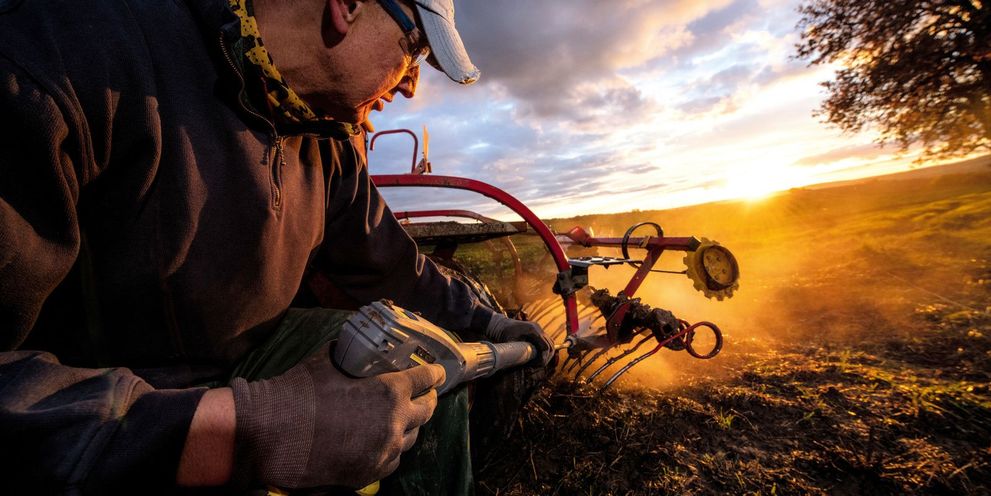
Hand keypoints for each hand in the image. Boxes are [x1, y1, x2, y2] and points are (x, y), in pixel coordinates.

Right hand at [230, 344, 444, 488]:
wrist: (271, 436)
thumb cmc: (299, 393)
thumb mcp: (328, 360)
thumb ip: (351, 354)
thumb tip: (355, 344)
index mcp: (388, 392)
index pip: (426, 380)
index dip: (434, 374)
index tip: (438, 372)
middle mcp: (394, 423)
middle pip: (425, 411)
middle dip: (427, 399)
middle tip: (424, 394)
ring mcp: (384, 451)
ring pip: (411, 437)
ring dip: (409, 425)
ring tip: (401, 417)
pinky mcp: (370, 473)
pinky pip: (393, 459)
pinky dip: (392, 448)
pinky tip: (382, 440)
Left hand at [484, 313, 554, 365]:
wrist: (501, 324)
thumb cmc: (504, 333)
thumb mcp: (509, 342)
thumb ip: (516, 351)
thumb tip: (524, 364)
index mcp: (533, 330)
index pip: (545, 347)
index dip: (544, 358)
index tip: (537, 365)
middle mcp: (538, 328)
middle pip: (550, 345)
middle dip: (547, 357)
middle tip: (538, 366)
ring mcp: (538, 329)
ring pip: (550, 343)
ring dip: (547, 354)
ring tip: (538, 363)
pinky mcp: (537, 331)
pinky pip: (546, 341)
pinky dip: (544, 350)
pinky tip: (538, 357)